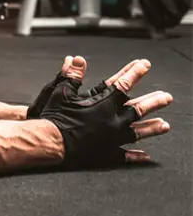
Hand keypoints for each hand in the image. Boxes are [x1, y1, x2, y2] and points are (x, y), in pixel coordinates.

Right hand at [39, 57, 171, 166]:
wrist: (49, 143)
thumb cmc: (54, 117)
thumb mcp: (60, 91)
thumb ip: (72, 75)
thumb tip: (77, 59)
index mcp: (103, 103)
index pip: (123, 83)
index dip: (134, 72)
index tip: (144, 65)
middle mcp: (112, 120)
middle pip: (138, 108)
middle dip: (154, 101)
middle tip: (166, 97)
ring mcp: (112, 137)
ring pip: (138, 132)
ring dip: (152, 128)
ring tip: (165, 125)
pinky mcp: (106, 152)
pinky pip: (125, 155)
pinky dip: (135, 156)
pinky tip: (145, 156)